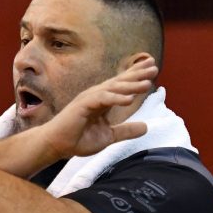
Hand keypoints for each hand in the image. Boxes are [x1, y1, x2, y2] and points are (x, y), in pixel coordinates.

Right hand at [40, 58, 157, 157]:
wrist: (57, 146)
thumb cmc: (78, 139)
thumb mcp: (108, 136)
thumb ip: (126, 131)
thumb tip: (146, 127)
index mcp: (103, 100)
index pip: (122, 85)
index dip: (137, 76)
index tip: (153, 68)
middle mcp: (96, 95)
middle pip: (120, 81)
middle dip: (137, 74)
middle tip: (155, 67)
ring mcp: (89, 98)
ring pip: (113, 88)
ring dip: (131, 85)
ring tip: (147, 83)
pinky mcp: (83, 105)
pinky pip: (102, 99)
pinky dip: (116, 98)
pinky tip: (129, 99)